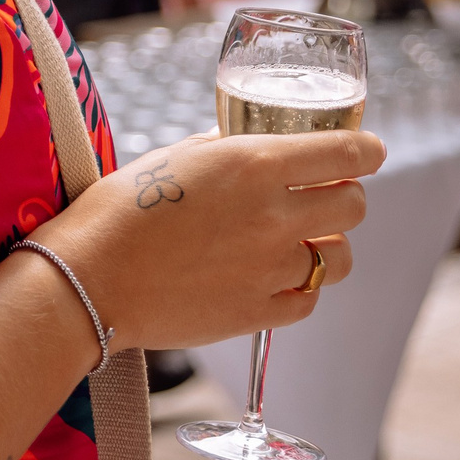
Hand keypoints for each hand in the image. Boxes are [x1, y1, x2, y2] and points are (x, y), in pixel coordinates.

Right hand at [36, 129, 382, 349]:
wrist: (90, 278)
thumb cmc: (119, 208)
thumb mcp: (175, 155)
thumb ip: (226, 149)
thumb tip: (255, 147)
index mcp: (254, 163)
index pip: (345, 154)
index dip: (366, 151)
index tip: (368, 152)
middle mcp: (274, 215)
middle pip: (353, 207)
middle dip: (344, 198)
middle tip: (324, 198)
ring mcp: (270, 268)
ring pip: (339, 258)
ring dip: (327, 247)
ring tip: (301, 244)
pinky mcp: (259, 312)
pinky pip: (308, 300)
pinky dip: (300, 288)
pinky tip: (275, 278)